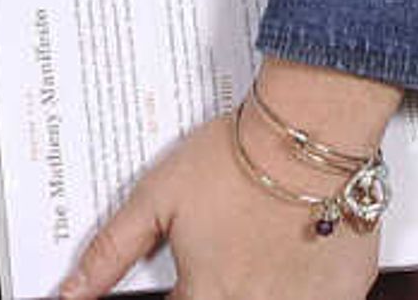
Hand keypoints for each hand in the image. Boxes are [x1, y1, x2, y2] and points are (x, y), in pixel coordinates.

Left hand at [58, 63, 401, 299]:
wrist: (308, 133)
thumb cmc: (236, 158)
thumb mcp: (155, 198)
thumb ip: (110, 252)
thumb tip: (72, 291)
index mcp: (206, 295)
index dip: (176, 297)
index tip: (182, 283)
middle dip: (216, 286)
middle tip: (225, 253)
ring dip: (254, 285)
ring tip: (255, 251)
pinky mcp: (346, 295)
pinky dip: (299, 288)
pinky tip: (294, 257)